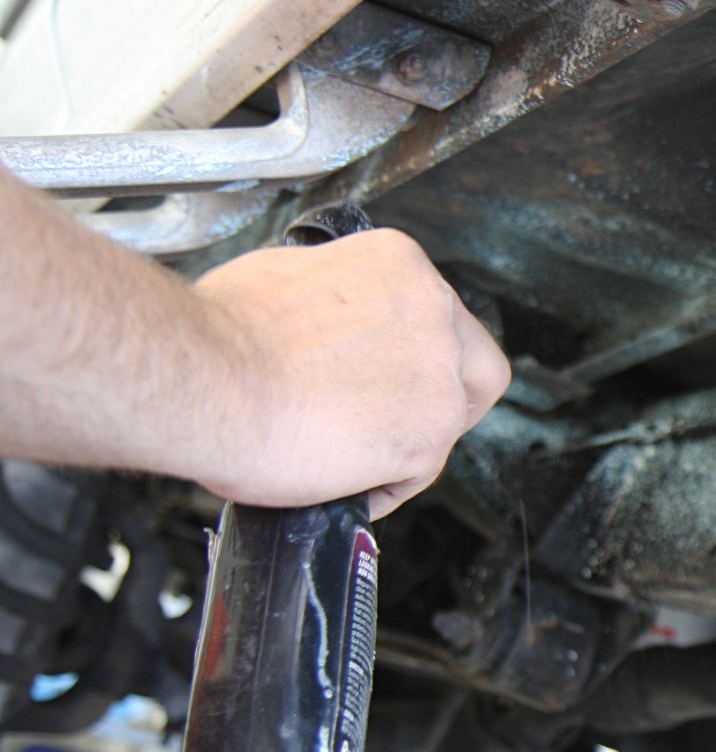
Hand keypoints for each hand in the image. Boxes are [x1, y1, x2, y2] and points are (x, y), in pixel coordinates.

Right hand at [190, 230, 509, 517]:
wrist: (202, 378)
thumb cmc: (217, 334)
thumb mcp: (281, 277)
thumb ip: (331, 300)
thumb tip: (324, 322)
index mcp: (400, 266)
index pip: (439, 316)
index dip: (418, 354)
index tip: (391, 375)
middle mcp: (433, 313)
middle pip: (476, 364)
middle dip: (452, 398)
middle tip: (407, 421)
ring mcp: (438, 374)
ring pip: (451, 421)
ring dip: (410, 444)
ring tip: (356, 459)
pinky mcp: (427, 435)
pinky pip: (417, 472)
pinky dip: (383, 485)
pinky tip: (343, 484)